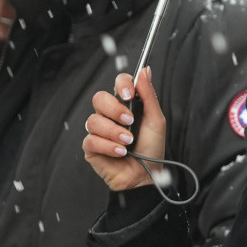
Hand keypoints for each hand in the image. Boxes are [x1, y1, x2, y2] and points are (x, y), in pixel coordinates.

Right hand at [83, 68, 166, 191]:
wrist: (145, 175)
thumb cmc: (151, 149)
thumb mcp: (156, 120)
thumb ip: (149, 95)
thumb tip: (144, 70)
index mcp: (126, 105)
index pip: (118, 83)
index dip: (121, 84)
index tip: (129, 94)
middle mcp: (110, 115)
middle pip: (99, 98)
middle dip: (114, 109)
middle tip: (129, 121)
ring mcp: (99, 130)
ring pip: (94, 120)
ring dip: (114, 132)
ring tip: (128, 142)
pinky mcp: (91, 147)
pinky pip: (91, 139)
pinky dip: (108, 146)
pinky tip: (121, 152)